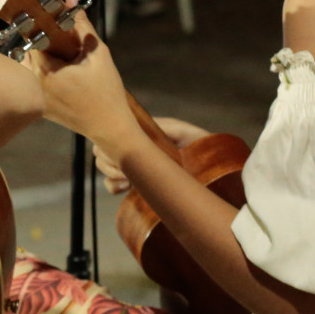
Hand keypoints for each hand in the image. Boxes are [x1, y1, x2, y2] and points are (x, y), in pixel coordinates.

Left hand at [23, 2, 145, 161]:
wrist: (110, 127)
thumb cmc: (107, 91)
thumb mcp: (98, 53)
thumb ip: (82, 25)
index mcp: (46, 71)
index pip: (32, 38)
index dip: (41, 24)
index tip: (51, 17)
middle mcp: (35, 85)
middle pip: (29, 52)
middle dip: (43, 41)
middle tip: (61, 37)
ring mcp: (36, 99)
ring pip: (31, 67)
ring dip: (44, 57)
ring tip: (66, 57)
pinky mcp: (41, 108)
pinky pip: (36, 83)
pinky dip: (46, 74)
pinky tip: (65, 73)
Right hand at [90, 119, 210, 194]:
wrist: (213, 171)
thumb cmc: (200, 148)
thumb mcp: (181, 131)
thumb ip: (160, 127)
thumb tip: (136, 127)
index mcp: (142, 133)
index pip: (111, 132)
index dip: (109, 142)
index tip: (120, 151)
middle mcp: (134, 149)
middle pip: (102, 150)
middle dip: (109, 160)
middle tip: (124, 169)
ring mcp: (133, 167)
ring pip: (104, 166)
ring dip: (111, 172)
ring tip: (128, 178)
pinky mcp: (136, 185)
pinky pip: (112, 185)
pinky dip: (113, 185)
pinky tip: (127, 186)